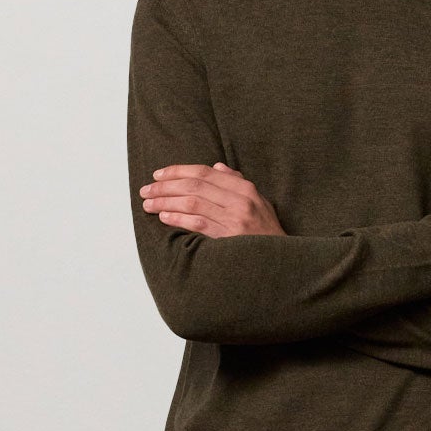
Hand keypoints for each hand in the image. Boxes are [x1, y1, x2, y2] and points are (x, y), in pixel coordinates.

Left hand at [140, 162, 283, 236]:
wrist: (284, 262)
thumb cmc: (267, 234)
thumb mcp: (259, 203)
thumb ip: (237, 184)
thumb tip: (216, 168)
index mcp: (245, 189)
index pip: (204, 172)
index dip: (178, 171)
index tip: (158, 175)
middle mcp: (240, 201)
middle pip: (194, 185)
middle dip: (165, 186)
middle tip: (146, 190)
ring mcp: (235, 220)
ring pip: (192, 203)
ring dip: (166, 202)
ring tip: (148, 204)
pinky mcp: (229, 238)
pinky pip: (198, 224)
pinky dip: (178, 219)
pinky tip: (163, 218)